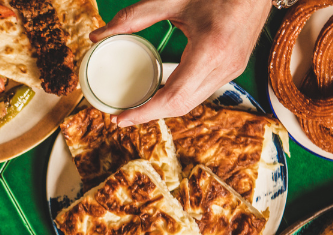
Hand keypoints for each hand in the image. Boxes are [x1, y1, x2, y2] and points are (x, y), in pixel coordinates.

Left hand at [90, 0, 270, 126]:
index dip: (144, 113)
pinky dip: (179, 97)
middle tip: (122, 118)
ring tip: (136, 109)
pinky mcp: (235, 68)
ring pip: (193, 102)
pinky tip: (160, 95)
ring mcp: (233, 70)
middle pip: (181, 106)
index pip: (172, 97)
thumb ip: (133, 17)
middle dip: (150, 115)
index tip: (120, 119)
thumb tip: (98, 35)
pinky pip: (202, 92)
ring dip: (164, 109)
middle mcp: (225, 66)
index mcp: (211, 51)